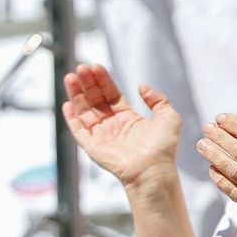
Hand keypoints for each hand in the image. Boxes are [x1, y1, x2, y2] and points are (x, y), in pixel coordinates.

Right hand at [62, 63, 181, 187]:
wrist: (154, 170)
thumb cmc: (163, 148)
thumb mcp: (169, 117)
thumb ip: (157, 99)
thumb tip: (141, 86)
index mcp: (128, 118)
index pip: (110, 94)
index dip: (103, 80)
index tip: (95, 66)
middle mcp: (112, 125)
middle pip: (95, 99)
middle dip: (87, 83)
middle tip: (81, 67)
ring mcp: (101, 136)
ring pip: (84, 111)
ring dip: (76, 94)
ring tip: (71, 77)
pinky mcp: (92, 147)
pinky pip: (78, 130)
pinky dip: (71, 118)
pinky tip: (67, 103)